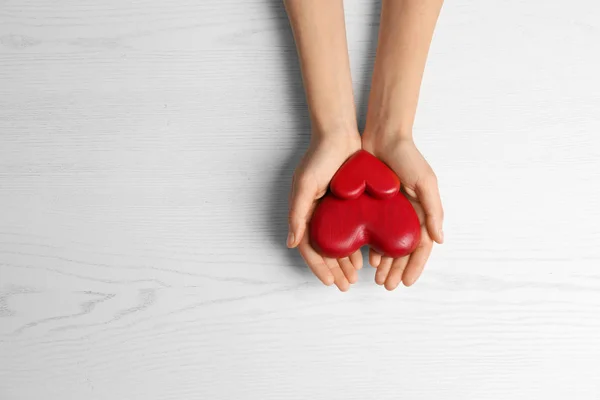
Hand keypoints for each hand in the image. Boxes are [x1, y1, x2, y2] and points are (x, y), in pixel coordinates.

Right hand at [288, 133, 362, 290]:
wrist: (339, 134)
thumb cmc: (319, 157)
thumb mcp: (305, 185)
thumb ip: (297, 214)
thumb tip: (292, 244)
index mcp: (304, 213)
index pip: (309, 248)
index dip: (318, 267)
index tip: (330, 282)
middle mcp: (317, 215)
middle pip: (324, 250)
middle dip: (334, 270)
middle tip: (346, 285)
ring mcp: (333, 211)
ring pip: (338, 243)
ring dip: (345, 261)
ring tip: (356, 276)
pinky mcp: (348, 205)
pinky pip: (351, 230)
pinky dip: (356, 244)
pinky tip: (365, 256)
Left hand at [362, 134, 443, 288]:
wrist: (382, 136)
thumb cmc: (408, 157)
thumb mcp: (425, 182)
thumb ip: (433, 210)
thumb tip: (439, 240)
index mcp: (422, 212)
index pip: (421, 246)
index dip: (415, 266)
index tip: (406, 282)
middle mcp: (407, 215)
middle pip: (403, 251)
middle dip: (397, 270)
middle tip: (387, 285)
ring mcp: (389, 212)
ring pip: (387, 245)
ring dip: (384, 263)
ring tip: (376, 277)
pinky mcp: (372, 206)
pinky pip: (372, 231)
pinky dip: (370, 246)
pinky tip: (366, 258)